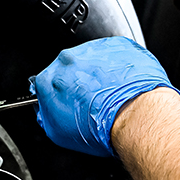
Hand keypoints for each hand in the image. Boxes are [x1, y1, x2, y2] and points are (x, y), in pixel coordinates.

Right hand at [30, 37, 176, 157]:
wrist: (134, 115)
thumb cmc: (100, 126)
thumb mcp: (59, 134)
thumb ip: (45, 117)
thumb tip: (45, 113)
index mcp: (49, 79)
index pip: (48, 84)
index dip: (60, 95)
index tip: (70, 102)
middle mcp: (68, 60)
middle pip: (70, 69)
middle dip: (80, 83)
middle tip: (94, 101)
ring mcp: (93, 50)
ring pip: (93, 59)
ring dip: (100, 74)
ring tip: (113, 94)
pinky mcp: (117, 45)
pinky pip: (115, 54)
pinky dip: (119, 67)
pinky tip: (125, 85)